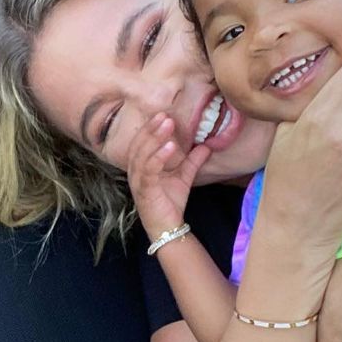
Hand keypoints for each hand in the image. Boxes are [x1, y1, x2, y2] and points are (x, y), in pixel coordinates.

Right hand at [127, 112, 210, 240]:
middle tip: (165, 115)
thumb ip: (193, 161)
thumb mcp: (184, 177)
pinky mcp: (144, 190)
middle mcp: (135, 171)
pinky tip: (170, 146)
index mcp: (141, 166)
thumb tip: (206, 146)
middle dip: (152, 128)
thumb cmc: (170, 202)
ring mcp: (138, 181)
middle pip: (139, 144)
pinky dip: (159, 156)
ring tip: (168, 125)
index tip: (164, 114)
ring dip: (155, 137)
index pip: (142, 142)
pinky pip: (149, 170)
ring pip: (142, 154)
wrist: (168, 227)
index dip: (151, 128)